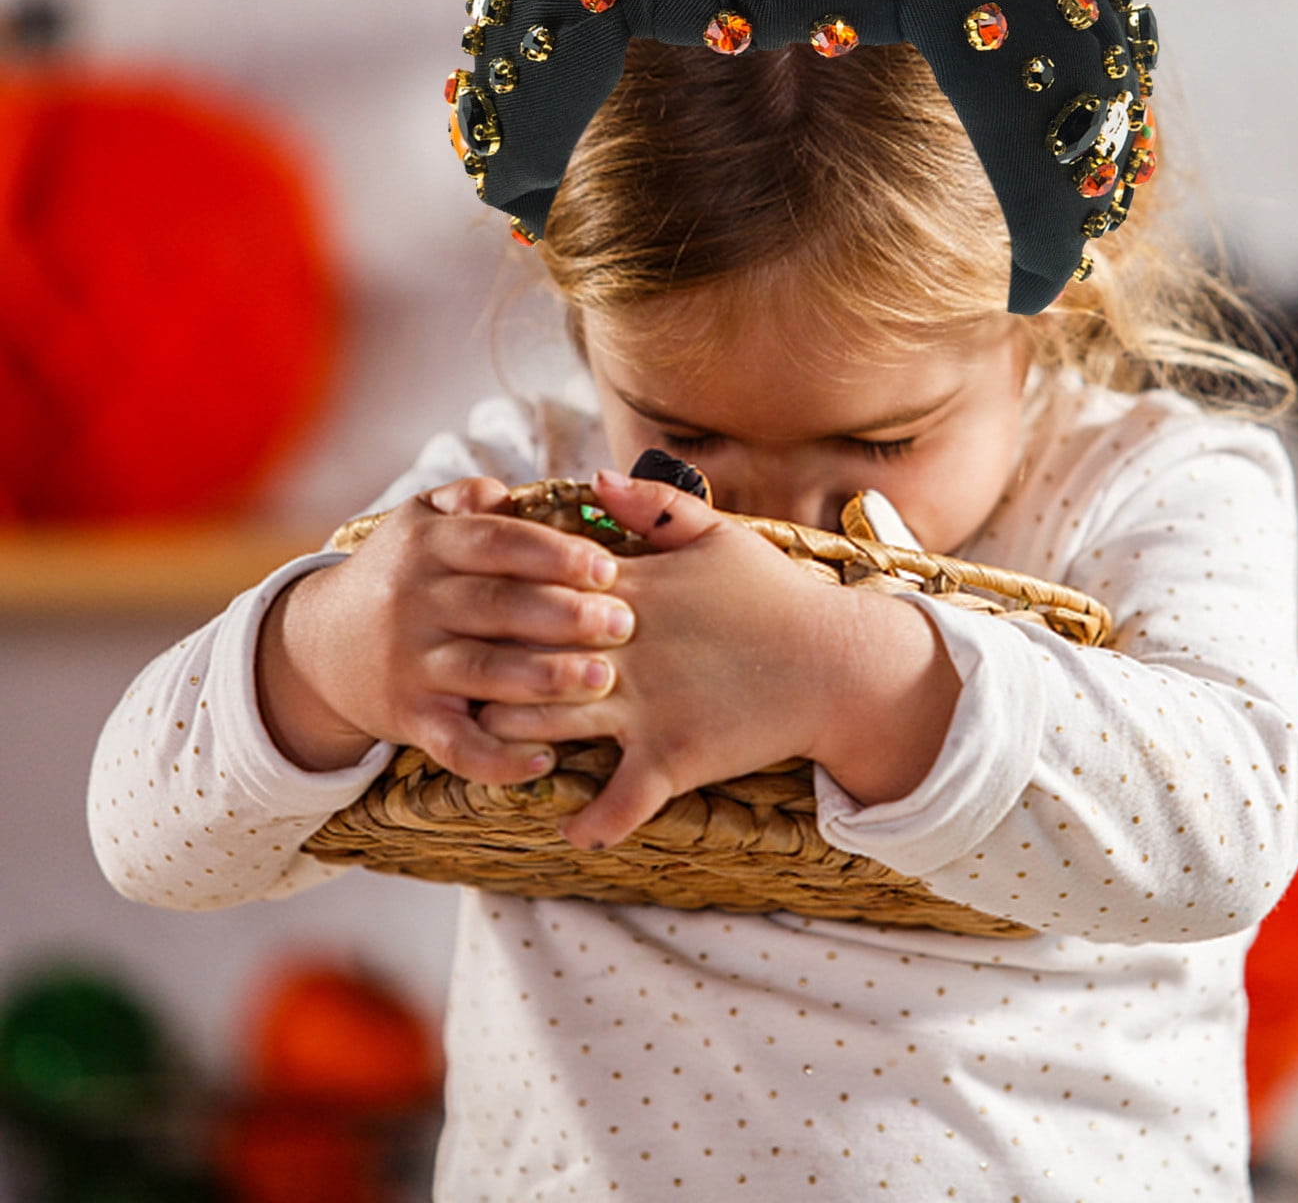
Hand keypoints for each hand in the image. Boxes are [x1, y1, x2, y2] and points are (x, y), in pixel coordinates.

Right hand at [255, 477, 633, 782]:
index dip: (554, 554)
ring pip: (482, 672)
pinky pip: (455, 746)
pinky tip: (544, 761)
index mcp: (425, 546)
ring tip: (602, 678)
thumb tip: (510, 493)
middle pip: (496, 606)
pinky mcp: (408, 719)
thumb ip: (467, 499)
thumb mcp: (419, 522)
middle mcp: (413, 603)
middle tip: (623, 623)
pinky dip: (498, 760)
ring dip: (546, 678)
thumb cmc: (398, 575)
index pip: (495, 542)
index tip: (607, 568)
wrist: (317, 647)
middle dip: (565, 615)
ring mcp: (409, 664)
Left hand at [476, 469, 960, 849]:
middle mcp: (627, 651)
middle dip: (481, 667)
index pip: (538, 589)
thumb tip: (595, 477)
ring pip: (546, 726)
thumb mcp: (719, 534)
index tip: (466, 606)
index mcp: (632, 591)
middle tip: (452, 678)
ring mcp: (646, 708)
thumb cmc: (776, 594)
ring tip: (483, 743)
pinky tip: (570, 828)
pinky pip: (619, 804)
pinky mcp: (673, 760)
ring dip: (508, 737)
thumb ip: (654, 504)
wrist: (837, 661)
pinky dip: (591, 823)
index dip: (495, 598)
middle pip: (522, 657)